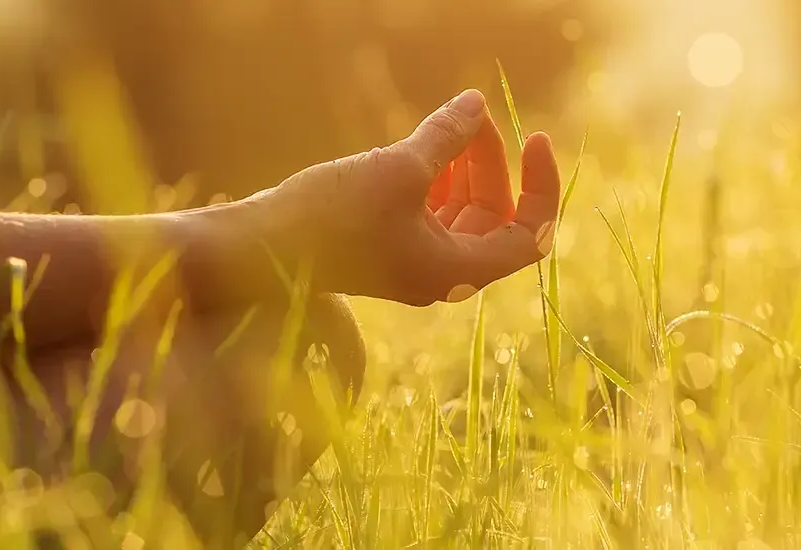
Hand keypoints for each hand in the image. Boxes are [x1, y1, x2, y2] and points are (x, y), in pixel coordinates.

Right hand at [207, 89, 560, 305]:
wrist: (259, 250)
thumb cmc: (330, 217)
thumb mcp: (397, 168)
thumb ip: (445, 137)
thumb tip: (477, 104)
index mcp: (457, 271)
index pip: (530, 235)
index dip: (541, 185)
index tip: (535, 138)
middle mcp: (443, 274)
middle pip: (494, 215)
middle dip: (491, 162)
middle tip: (472, 116)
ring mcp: (415, 261)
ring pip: (462, 211)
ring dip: (465, 166)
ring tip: (452, 123)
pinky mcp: (388, 247)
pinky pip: (432, 212)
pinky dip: (437, 178)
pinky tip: (424, 145)